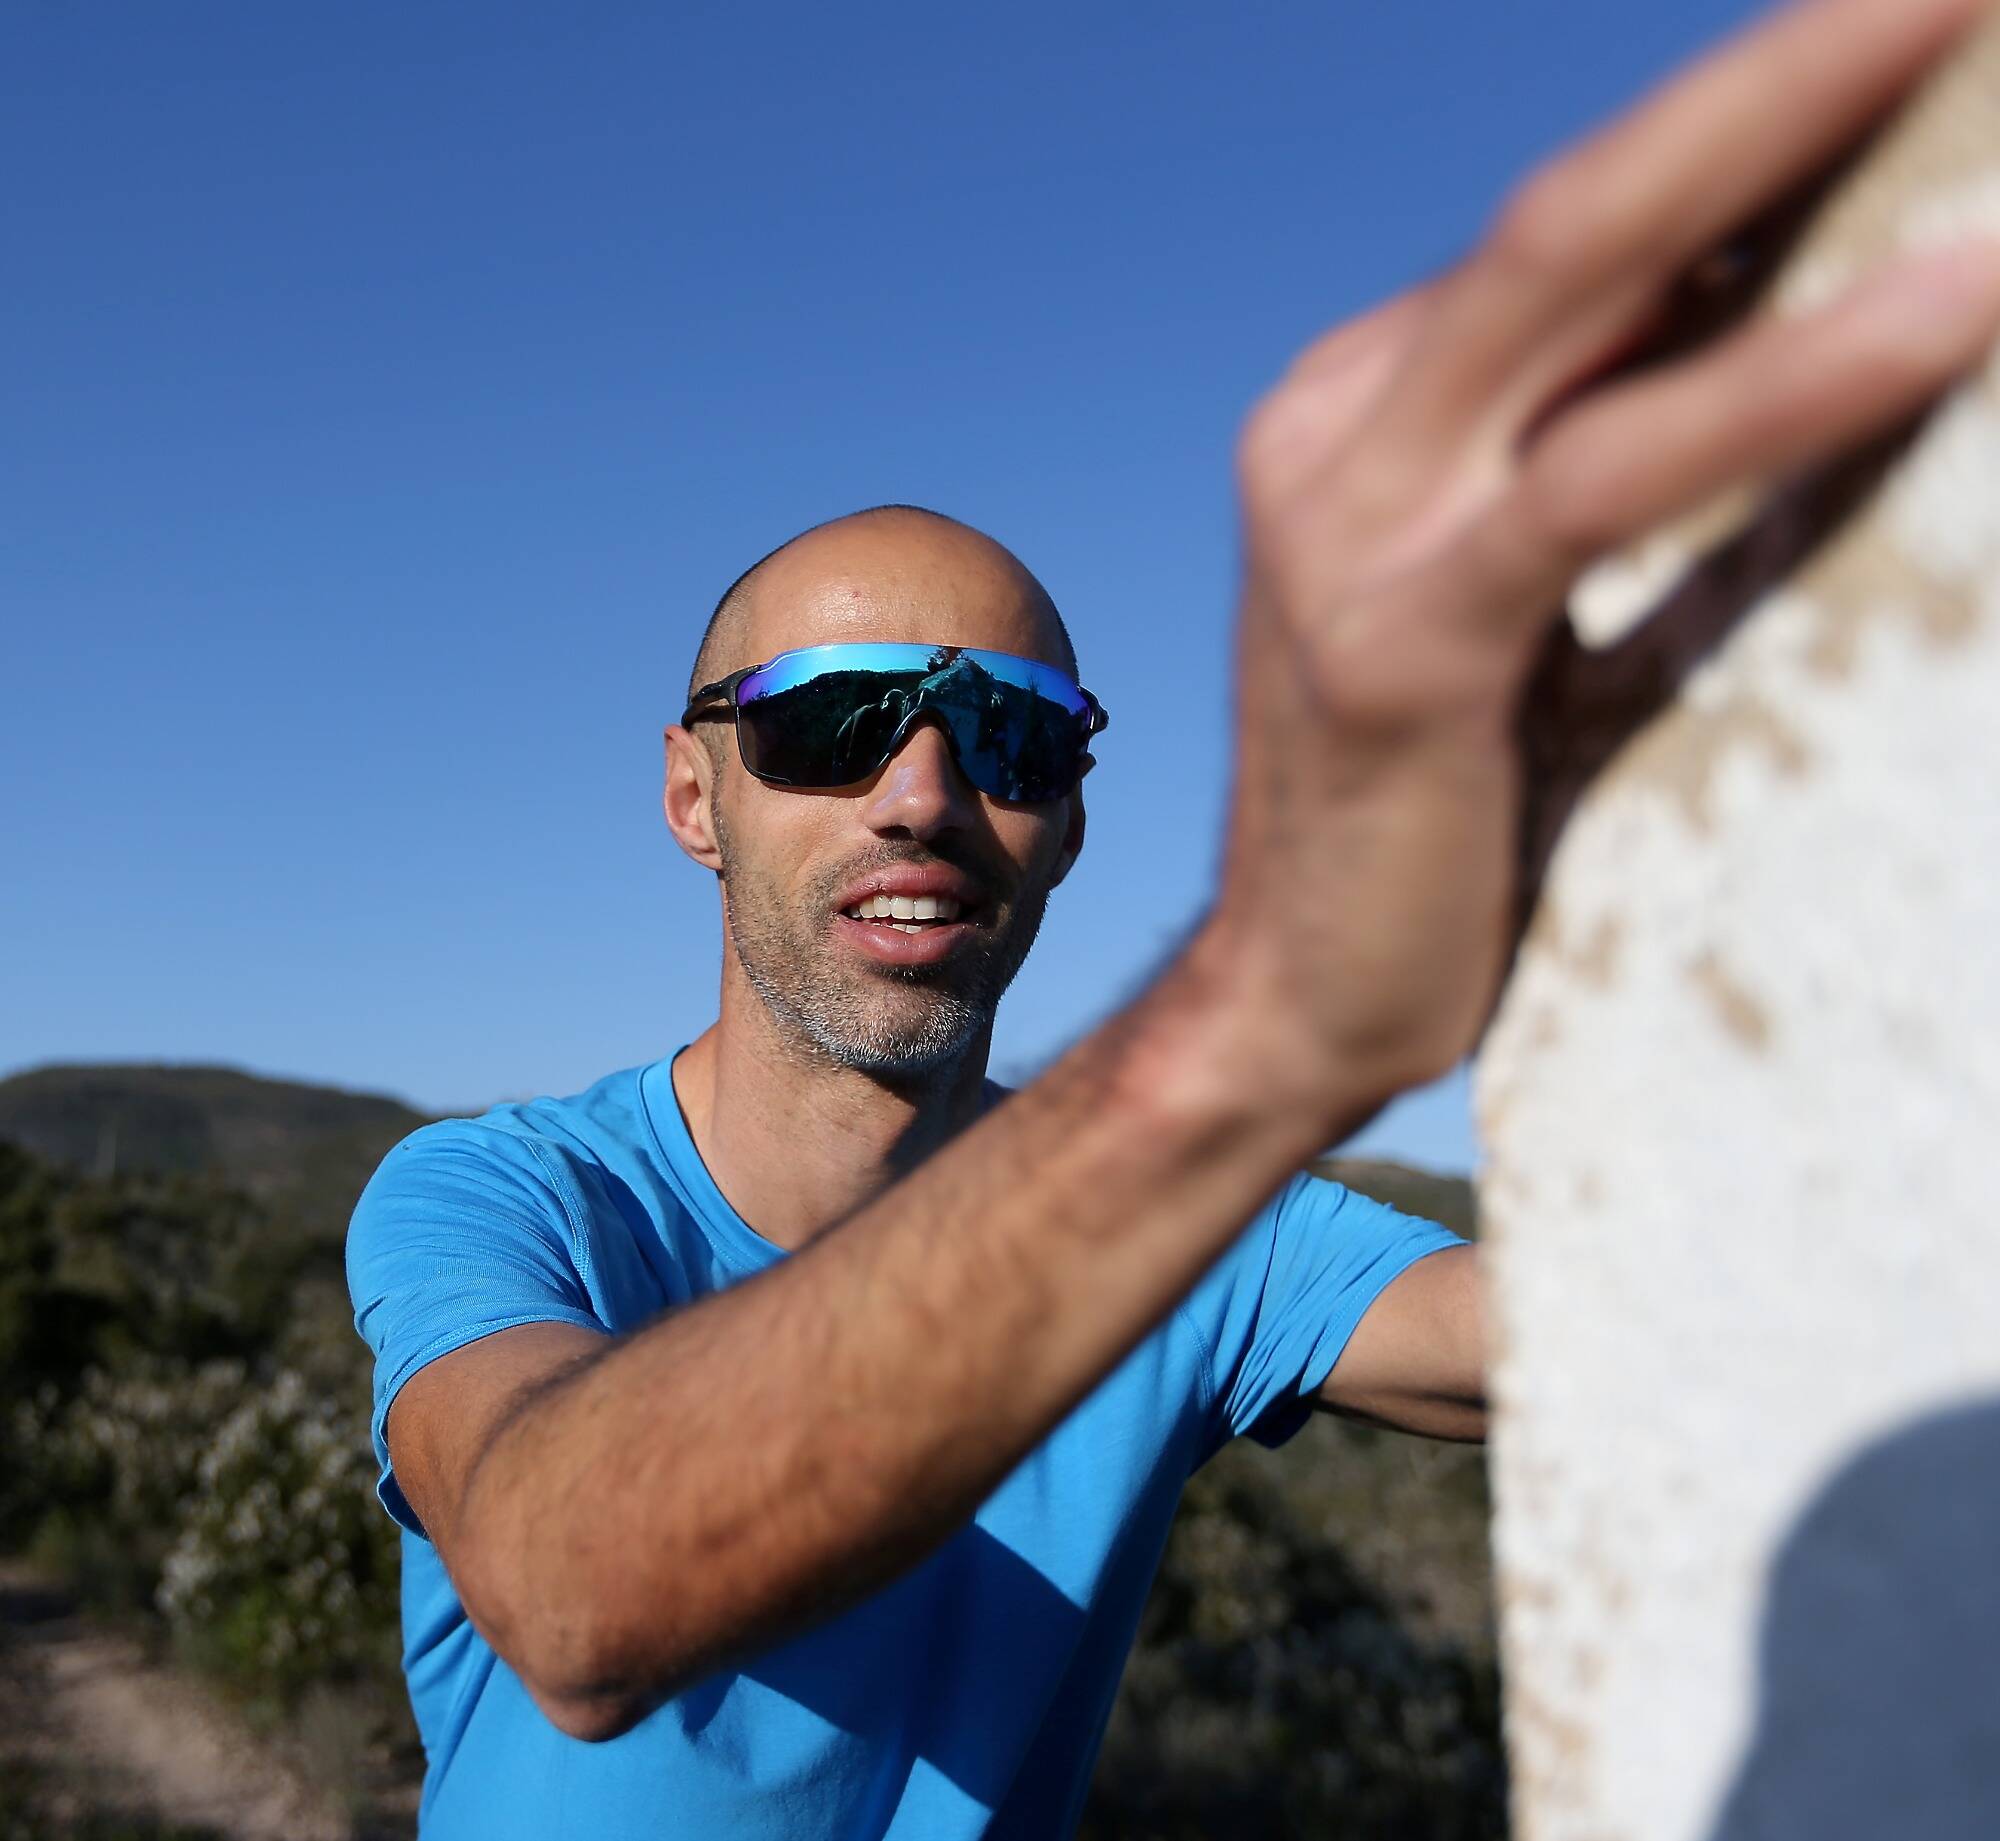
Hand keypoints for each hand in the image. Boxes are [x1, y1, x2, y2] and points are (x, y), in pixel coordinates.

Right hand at [1204, 0, 1999, 1125]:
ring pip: (1586, 276)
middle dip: (1790, 64)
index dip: (1770, 118)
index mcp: (1372, 411)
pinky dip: (1788, 380)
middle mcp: (1340, 431)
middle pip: (1588, 201)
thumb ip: (1605, 462)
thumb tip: (1789, 329)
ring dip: (1794, 132)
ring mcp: (1348, 522)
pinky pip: (1609, 476)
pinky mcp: (1395, 636)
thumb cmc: (1441, 816)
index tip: (1923, 39)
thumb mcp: (1525, 601)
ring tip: (1972, 26)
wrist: (1293, 997)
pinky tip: (1949, 300)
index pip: (1594, 233)